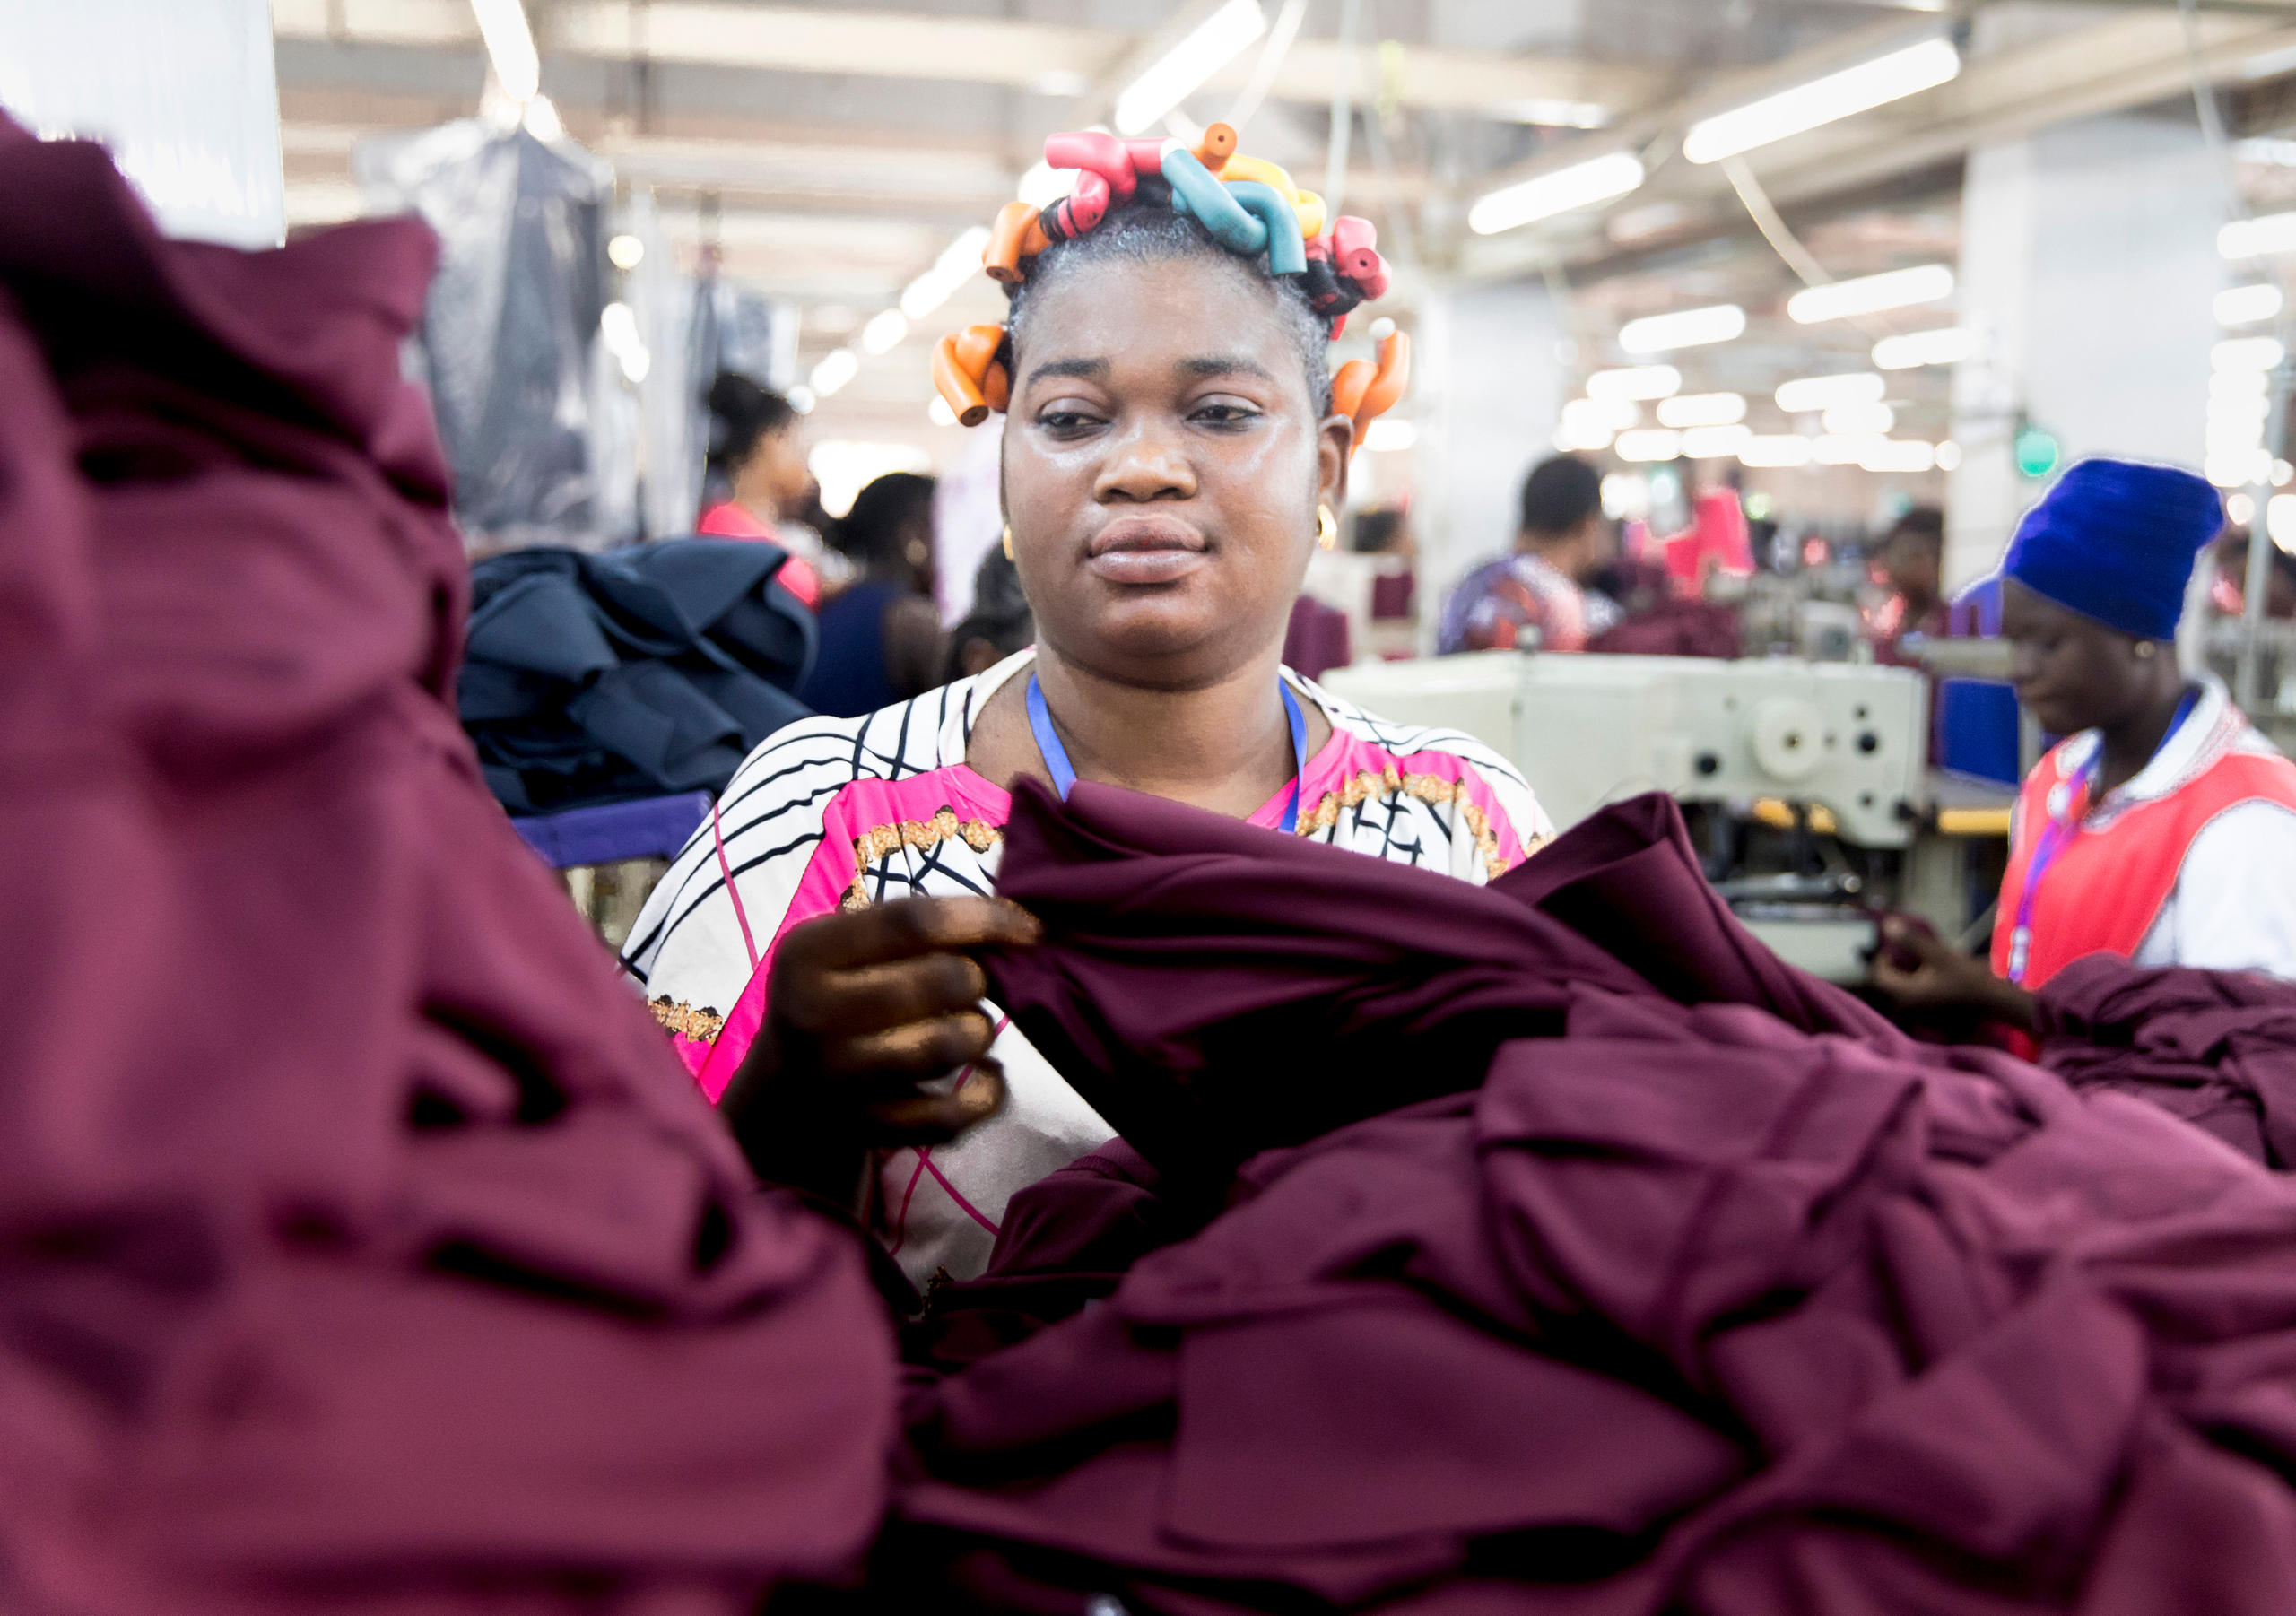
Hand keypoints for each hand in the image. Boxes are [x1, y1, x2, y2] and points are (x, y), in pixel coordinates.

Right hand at [719, 896, 1041, 1201]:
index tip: (1030, 928)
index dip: (986, 919)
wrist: (782, 1090)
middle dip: (976, 980)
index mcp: (809, 953)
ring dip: (979, 1032)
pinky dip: (986, 1095)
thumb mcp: (844, 947)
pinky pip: (950, 1116)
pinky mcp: (864, 1129)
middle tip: (968, 987)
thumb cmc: (835, 997)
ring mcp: (838, 1078)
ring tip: (970, 1029)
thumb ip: (912, 930)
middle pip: (942, 980)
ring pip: (949, 1045)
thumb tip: (1018, 925)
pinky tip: (986, 1078)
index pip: (914, 922)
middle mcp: (814, 1013)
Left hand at [1869, 916, 2034, 1032]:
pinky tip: (1934, 967)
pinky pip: (1916, 990)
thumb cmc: (1968, 977)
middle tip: (1910, 948)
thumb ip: (1911, 941)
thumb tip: (1888, 924)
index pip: (1878, 975)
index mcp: (1906, 993)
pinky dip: (1918, 977)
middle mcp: (1909, 1004)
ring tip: (1924, 955)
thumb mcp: (1939, 954)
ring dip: (1907, 969)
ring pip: (1903, 985)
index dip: (1883, 957)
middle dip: (1895, 963)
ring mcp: (1921, 1008)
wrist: (1996, 1000)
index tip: (1898, 944)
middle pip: (1889, 981)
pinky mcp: (1932, 1007)